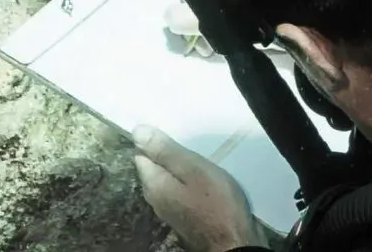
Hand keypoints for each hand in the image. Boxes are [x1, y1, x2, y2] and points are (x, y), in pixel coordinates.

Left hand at [132, 126, 266, 251]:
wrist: (234, 242)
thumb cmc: (216, 203)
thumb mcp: (193, 169)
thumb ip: (166, 151)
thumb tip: (137, 131)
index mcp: (153, 184)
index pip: (141, 154)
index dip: (155, 140)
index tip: (173, 133)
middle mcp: (155, 198)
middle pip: (153, 167)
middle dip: (165, 153)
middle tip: (187, 141)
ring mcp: (168, 208)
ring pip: (167, 178)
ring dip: (177, 166)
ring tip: (195, 155)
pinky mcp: (183, 214)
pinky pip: (178, 188)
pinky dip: (186, 179)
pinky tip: (200, 175)